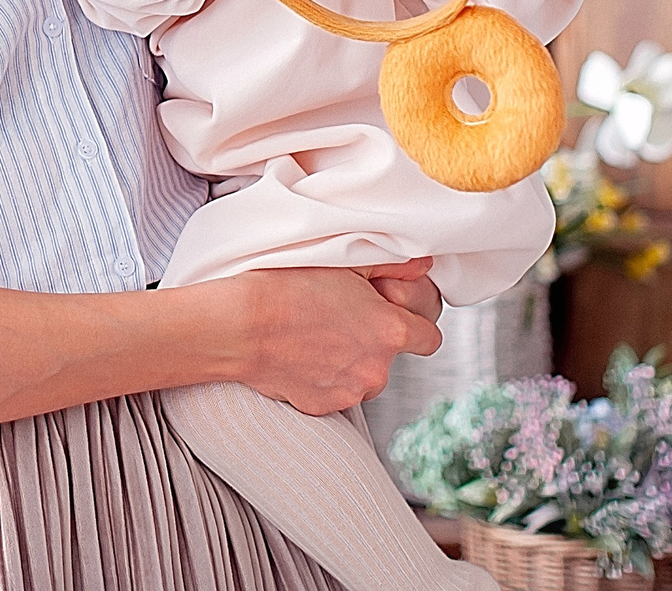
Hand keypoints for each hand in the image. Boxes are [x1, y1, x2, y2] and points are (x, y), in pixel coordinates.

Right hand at [223, 262, 443, 415]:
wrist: (242, 324)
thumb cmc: (289, 285)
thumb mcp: (346, 263)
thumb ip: (395, 265)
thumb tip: (425, 266)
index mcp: (391, 330)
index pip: (430, 338)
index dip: (412, 324)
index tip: (392, 316)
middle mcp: (377, 368)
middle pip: (392, 360)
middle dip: (374, 344)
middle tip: (341, 320)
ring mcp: (350, 392)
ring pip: (364, 380)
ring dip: (351, 364)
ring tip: (317, 338)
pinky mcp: (323, 407)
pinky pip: (334, 394)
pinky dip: (323, 380)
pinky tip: (300, 356)